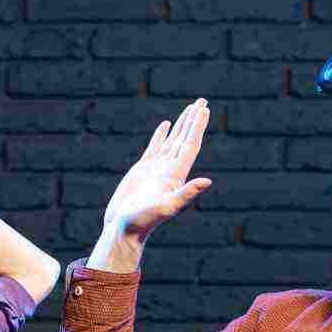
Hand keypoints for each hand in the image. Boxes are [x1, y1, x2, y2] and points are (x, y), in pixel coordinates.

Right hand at [103, 98, 212, 240]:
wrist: (124, 229)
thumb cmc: (143, 221)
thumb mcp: (167, 207)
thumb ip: (187, 193)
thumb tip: (208, 181)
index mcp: (176, 175)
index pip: (190, 145)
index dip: (197, 127)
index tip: (205, 109)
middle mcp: (169, 169)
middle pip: (184, 139)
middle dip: (193, 120)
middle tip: (203, 101)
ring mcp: (156, 169)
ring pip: (172, 141)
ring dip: (181, 125)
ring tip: (189, 108)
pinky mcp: (142, 170)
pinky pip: (154, 147)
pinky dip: (160, 135)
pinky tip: (166, 125)